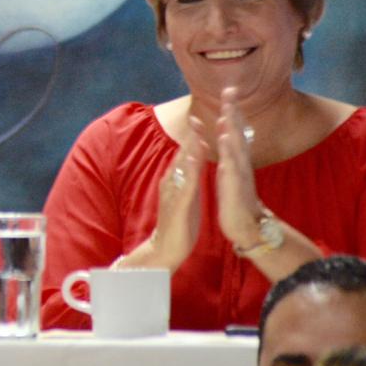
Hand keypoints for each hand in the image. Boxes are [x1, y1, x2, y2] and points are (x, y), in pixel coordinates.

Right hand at [149, 114, 209, 269]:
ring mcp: (172, 193)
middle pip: (181, 155)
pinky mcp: (177, 205)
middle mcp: (170, 182)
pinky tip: (194, 159)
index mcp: (175, 180)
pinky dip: (189, 170)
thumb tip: (196, 160)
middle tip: (197, 117)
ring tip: (197, 132)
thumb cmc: (178, 223)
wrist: (165, 249)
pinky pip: (184, 185)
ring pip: (181, 167)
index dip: (192, 137)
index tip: (200, 120)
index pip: (185, 154)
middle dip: (190, 136)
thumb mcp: (188, 195)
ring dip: (188, 149)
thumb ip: (191, 177)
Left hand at [214, 87, 263, 248]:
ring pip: (234, 150)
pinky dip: (228, 159)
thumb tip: (231, 131)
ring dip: (230, 132)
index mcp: (237, 157)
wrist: (248, 226)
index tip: (229, 88)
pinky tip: (223, 147)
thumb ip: (234, 151)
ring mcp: (238, 175)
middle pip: (237, 133)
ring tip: (225, 114)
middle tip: (230, 90)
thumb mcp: (234, 169)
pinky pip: (231, 172)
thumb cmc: (238, 197)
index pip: (235, 129)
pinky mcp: (234, 190)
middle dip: (233, 111)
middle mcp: (240, 163)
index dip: (232, 109)